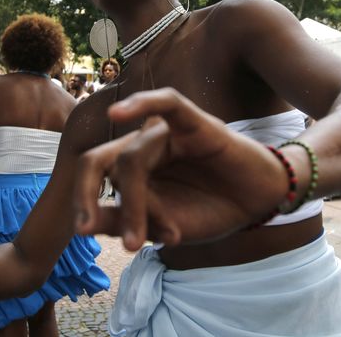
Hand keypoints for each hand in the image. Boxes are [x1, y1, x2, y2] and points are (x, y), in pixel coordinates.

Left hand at [74, 88, 287, 251]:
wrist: (259, 204)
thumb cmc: (211, 211)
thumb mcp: (162, 227)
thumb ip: (124, 222)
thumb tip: (82, 226)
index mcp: (132, 166)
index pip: (92, 171)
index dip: (82, 199)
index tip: (82, 232)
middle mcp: (143, 146)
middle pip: (99, 159)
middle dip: (87, 195)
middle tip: (88, 229)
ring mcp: (166, 133)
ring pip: (131, 158)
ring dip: (136, 203)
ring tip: (156, 237)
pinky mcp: (193, 122)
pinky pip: (166, 103)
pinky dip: (142, 103)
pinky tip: (118, 113)